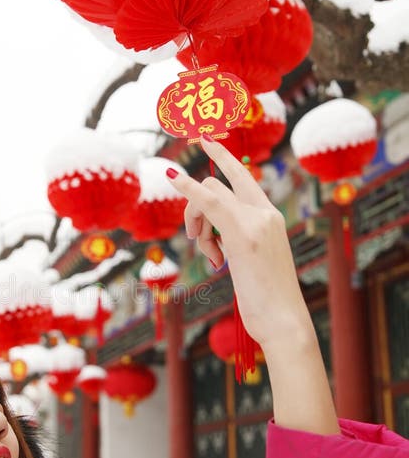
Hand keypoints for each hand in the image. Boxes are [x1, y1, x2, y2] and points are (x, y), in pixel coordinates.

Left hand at [166, 136, 310, 350]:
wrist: (284, 321)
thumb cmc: (268, 299)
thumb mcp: (254, 263)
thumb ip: (239, 242)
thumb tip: (217, 240)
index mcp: (270, 217)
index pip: (243, 176)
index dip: (222, 156)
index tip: (204, 137)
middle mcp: (266, 213)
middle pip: (218, 183)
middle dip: (193, 200)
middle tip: (193, 234)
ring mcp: (256, 221)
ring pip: (209, 195)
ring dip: (195, 224)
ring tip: (210, 255)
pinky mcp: (243, 234)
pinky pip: (209, 201)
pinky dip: (186, 187)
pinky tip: (172, 178)